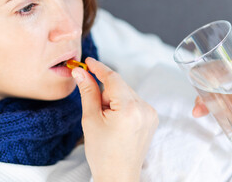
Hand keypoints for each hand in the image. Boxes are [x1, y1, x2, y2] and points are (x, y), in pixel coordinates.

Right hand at [72, 57, 158, 181]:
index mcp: (129, 109)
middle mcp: (144, 108)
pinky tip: (117, 120)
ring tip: (107, 120)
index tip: (88, 62)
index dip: (99, 68)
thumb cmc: (103, 152)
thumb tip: (80, 72)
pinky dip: (123, 104)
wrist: (118, 175)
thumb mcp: (90, 120)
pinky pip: (134, 101)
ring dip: (114, 98)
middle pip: (120, 85)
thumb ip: (87, 92)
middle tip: (95, 109)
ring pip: (127, 92)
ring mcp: (151, 113)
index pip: (113, 78)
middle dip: (105, 91)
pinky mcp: (152, 117)